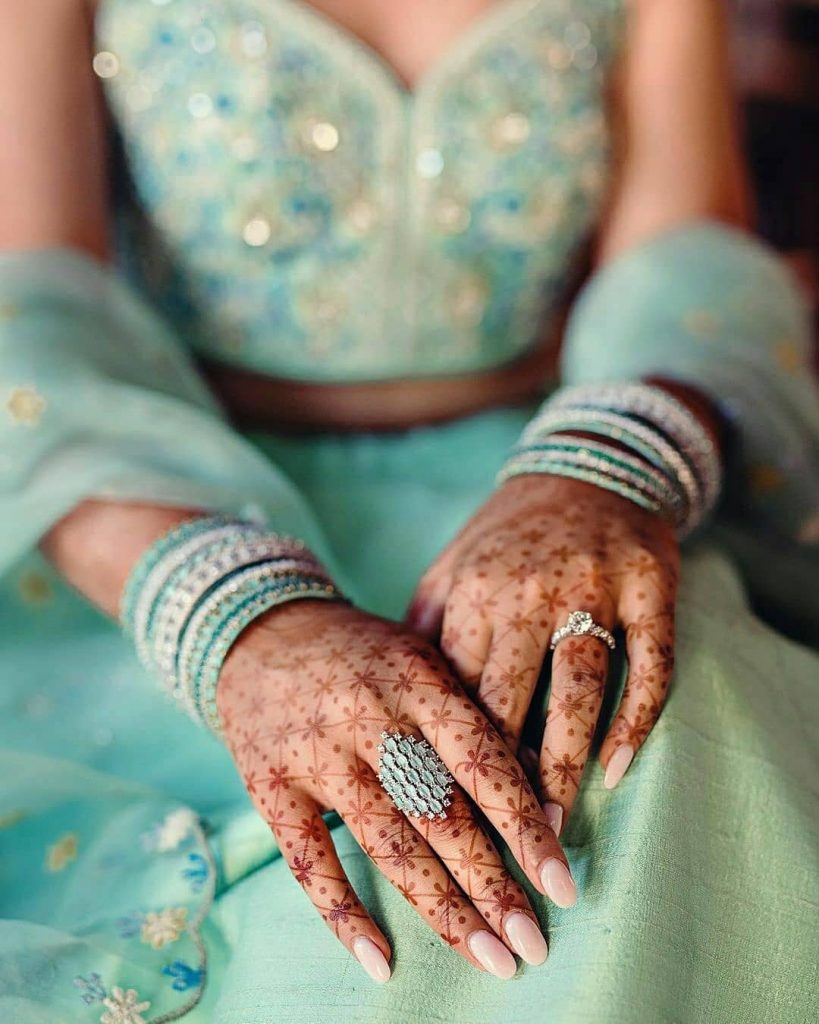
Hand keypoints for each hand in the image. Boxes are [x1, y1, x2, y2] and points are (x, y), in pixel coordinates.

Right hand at [218, 601, 573, 981]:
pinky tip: (381, 960)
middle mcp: (368, 717)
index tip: (562, 884)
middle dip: (491, 885)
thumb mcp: (423, 658)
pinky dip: (343, 914)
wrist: (262, 631)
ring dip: (442, 910)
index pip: (480, 760)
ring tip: (489, 959)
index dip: (524, 825)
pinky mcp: (270, 785)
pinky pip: (308, 860)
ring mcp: (316, 754)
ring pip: (386, 844)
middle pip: (438, 813)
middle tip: (532, 944)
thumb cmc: (363, 651)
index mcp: (416, 679)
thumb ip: (473, 714)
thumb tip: (539, 779)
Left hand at [408, 474, 678, 836]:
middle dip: (502, 775)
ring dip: (565, 763)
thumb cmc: (507, 533)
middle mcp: (530, 591)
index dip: (449, 752)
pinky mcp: (649, 588)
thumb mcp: (451, 567)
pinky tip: (620, 768)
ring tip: (553, 827)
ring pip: (578, 688)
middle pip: (512, 696)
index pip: (457, 688)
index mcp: (474, 592)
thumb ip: (421, 626)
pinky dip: (637, 718)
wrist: (586, 468)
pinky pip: (650, 663)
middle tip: (494, 844)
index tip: (441, 809)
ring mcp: (594, 589)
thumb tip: (387, 698)